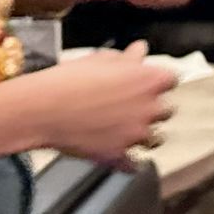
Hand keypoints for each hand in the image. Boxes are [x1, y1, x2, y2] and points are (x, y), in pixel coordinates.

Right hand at [0, 41, 174, 166]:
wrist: (41, 109)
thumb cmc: (71, 78)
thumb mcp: (102, 59)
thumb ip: (128, 57)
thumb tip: (141, 49)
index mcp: (151, 81)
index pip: (172, 80)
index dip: (158, 81)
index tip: (147, 83)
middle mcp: (150, 108)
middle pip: (167, 111)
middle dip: (153, 108)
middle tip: (135, 107)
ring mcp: (135, 135)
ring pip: (156, 139)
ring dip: (145, 134)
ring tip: (129, 131)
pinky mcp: (118, 156)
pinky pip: (133, 164)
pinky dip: (129, 162)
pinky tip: (122, 156)